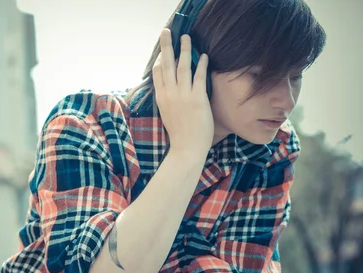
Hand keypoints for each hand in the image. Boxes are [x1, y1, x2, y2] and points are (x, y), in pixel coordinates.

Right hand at [152, 28, 213, 155]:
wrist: (186, 149)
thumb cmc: (180, 136)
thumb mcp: (167, 116)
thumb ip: (168, 103)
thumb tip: (171, 95)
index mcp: (161, 98)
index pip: (157, 73)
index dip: (159, 59)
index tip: (162, 51)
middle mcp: (170, 94)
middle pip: (166, 64)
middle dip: (166, 46)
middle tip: (167, 32)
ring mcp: (183, 95)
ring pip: (182, 66)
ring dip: (185, 49)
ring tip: (187, 38)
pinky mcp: (197, 98)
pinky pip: (199, 76)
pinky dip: (201, 64)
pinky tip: (204, 55)